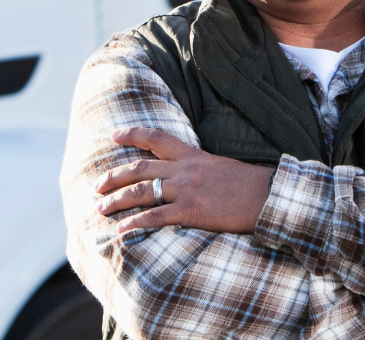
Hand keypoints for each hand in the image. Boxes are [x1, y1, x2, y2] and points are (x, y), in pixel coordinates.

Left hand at [94, 128, 275, 233]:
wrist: (268, 197)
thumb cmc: (249, 185)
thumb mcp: (220, 167)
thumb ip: (199, 169)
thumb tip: (185, 175)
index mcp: (193, 156)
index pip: (157, 138)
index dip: (132, 134)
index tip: (114, 135)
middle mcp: (185, 170)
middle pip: (139, 169)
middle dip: (114, 177)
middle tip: (97, 185)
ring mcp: (186, 190)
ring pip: (142, 192)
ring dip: (117, 200)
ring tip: (101, 208)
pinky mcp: (191, 212)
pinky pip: (155, 217)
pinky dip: (135, 223)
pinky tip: (121, 230)